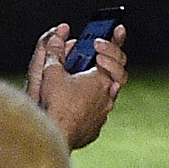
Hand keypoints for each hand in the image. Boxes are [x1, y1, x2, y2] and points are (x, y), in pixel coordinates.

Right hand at [29, 18, 128, 149]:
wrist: (55, 137)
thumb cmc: (54, 105)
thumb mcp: (51, 73)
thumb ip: (55, 52)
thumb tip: (58, 37)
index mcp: (101, 80)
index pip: (116, 55)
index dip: (114, 41)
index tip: (117, 30)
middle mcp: (107, 96)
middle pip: (117, 73)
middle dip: (109, 59)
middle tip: (99, 52)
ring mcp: (103, 113)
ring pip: (109, 93)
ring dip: (101, 81)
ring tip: (93, 73)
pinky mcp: (95, 127)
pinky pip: (99, 110)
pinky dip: (93, 101)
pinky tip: (81, 100)